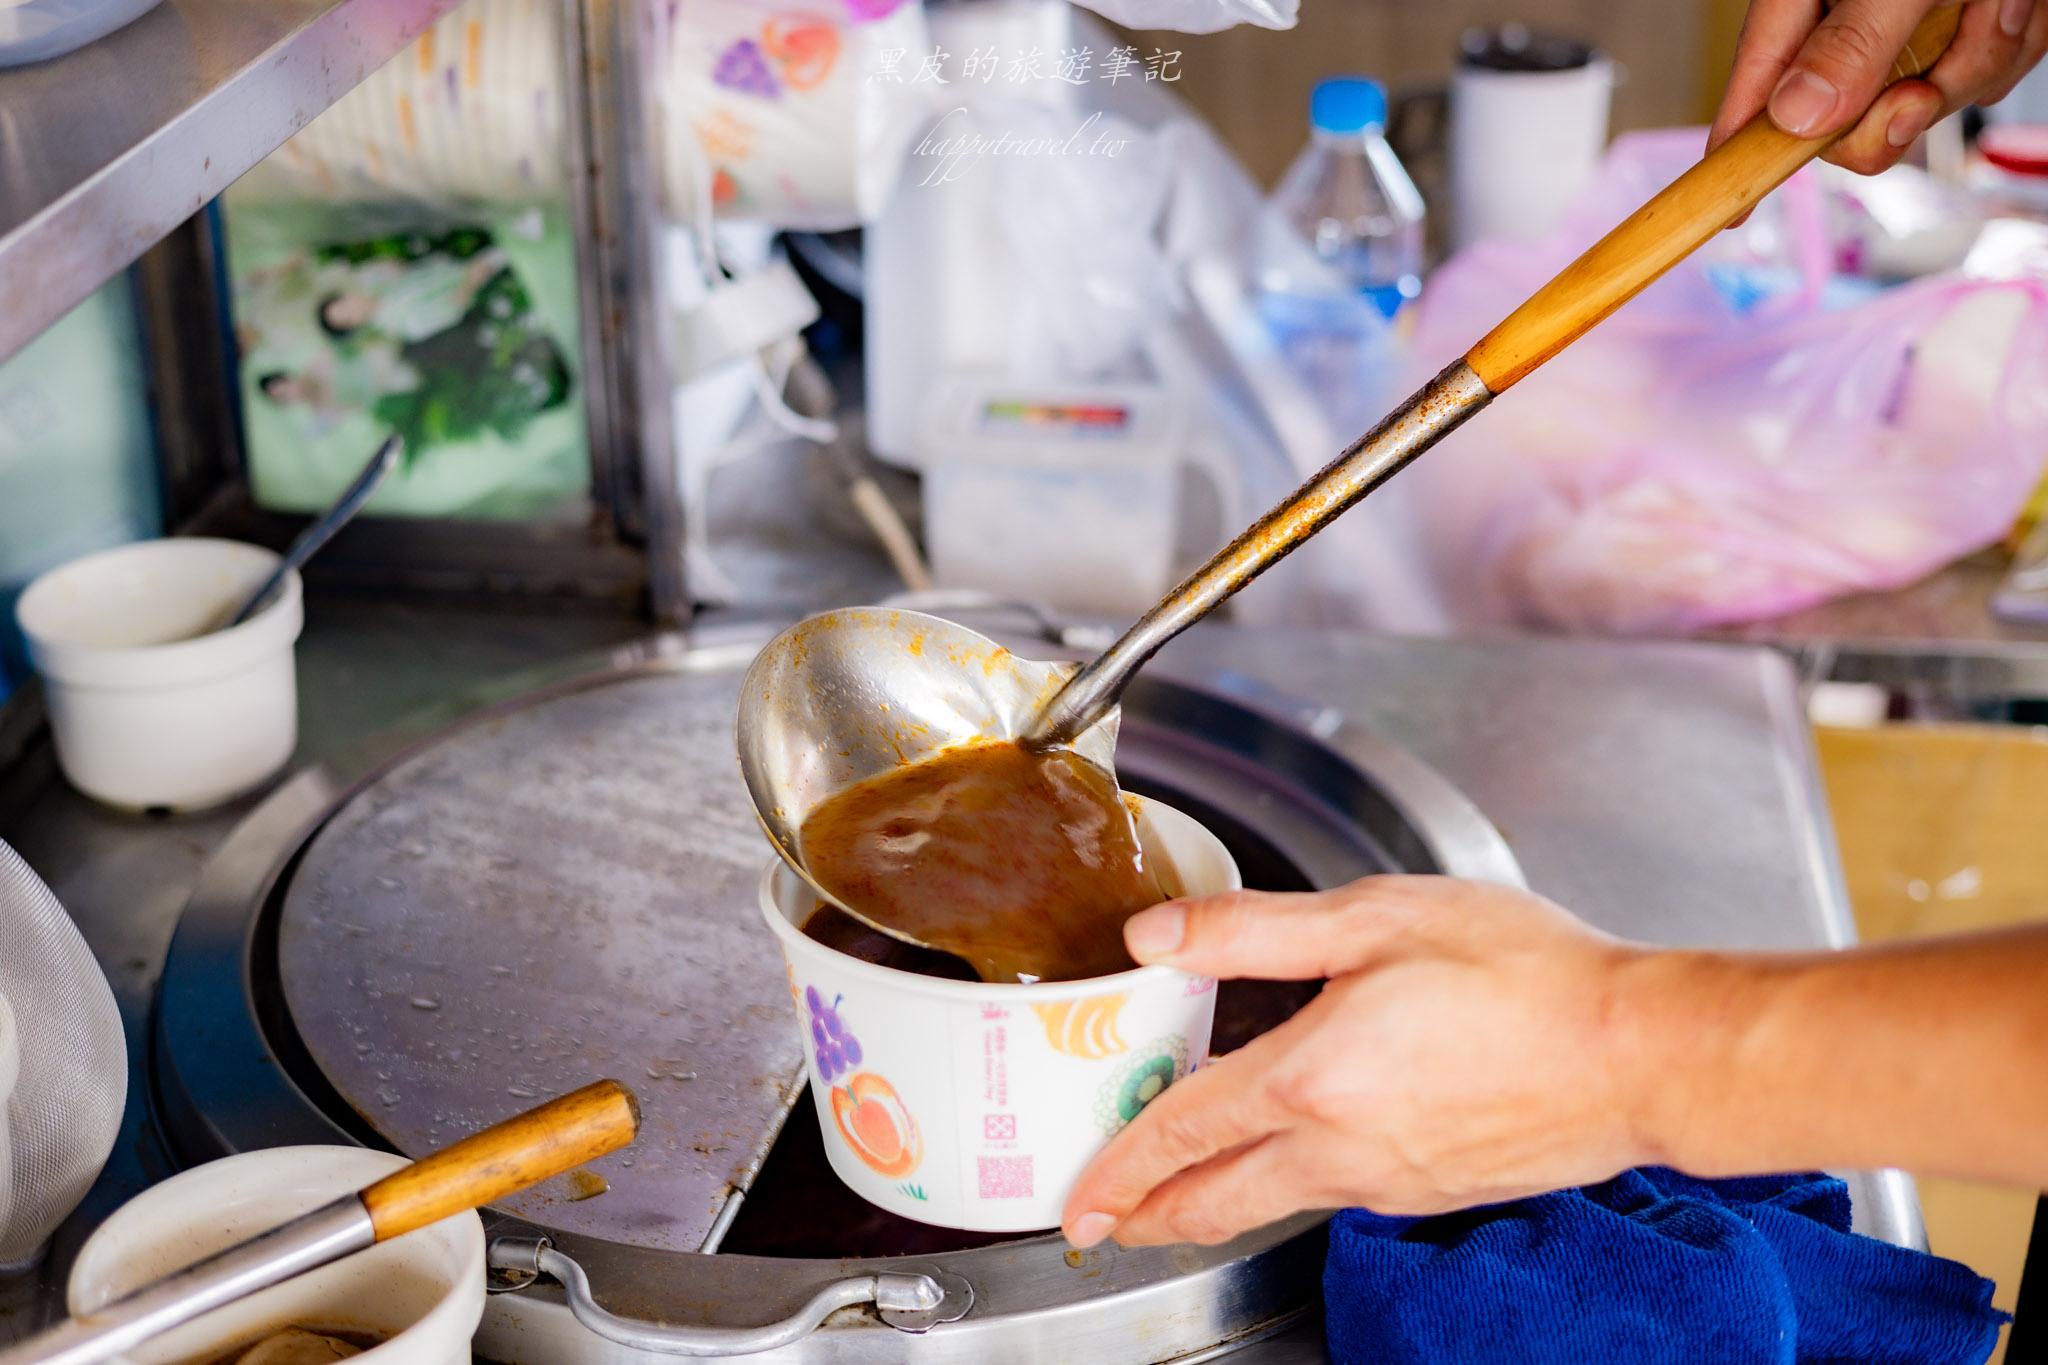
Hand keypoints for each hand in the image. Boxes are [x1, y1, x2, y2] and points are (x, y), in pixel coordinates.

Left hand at [1061, 877, 1659, 1248]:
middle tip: (1103, 1224)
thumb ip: (1252, 930)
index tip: (1079, 1196)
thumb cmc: (1525, 976)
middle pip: (1215, 1202)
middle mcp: (1340, 1149)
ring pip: (1270, 1205)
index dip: (1119, 1167)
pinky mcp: (1430, 1188)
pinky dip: (1279, 1189)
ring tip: (1175, 1200)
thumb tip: (1155, 938)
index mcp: (1310, 1079)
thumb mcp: (1375, 919)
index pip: (1181, 1134)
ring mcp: (1388, 1181)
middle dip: (1149, 1217)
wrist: (1640, 1052)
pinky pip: (1331, 1195)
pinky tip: (1286, 1159)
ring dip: (1209, 1207)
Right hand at [1711, 0, 2047, 173]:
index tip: (1730, 213)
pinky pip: (1985, 70)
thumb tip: (1796, 119)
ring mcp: (1911, 28)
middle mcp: (1852, 17)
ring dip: (1977, 59)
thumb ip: (1853, 41)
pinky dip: (2010, 37)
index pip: (1758, 89)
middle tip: (1922, 89)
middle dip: (1901, 112)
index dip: (1740, 153)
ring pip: (1932, 98)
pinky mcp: (1964, 27)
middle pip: (1848, 120)